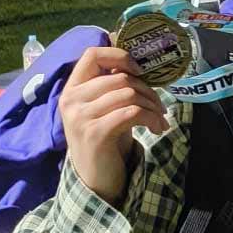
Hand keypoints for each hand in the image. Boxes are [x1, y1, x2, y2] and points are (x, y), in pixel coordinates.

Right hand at [59, 45, 168, 204]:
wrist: (95, 178)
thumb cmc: (105, 140)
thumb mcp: (105, 109)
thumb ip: (113, 87)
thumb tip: (139, 64)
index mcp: (72, 88)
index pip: (92, 54)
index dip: (119, 55)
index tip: (140, 70)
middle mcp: (71, 100)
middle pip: (119, 77)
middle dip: (148, 90)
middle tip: (160, 107)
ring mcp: (81, 117)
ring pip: (128, 94)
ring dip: (152, 106)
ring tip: (160, 119)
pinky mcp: (95, 133)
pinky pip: (131, 113)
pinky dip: (151, 118)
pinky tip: (157, 129)